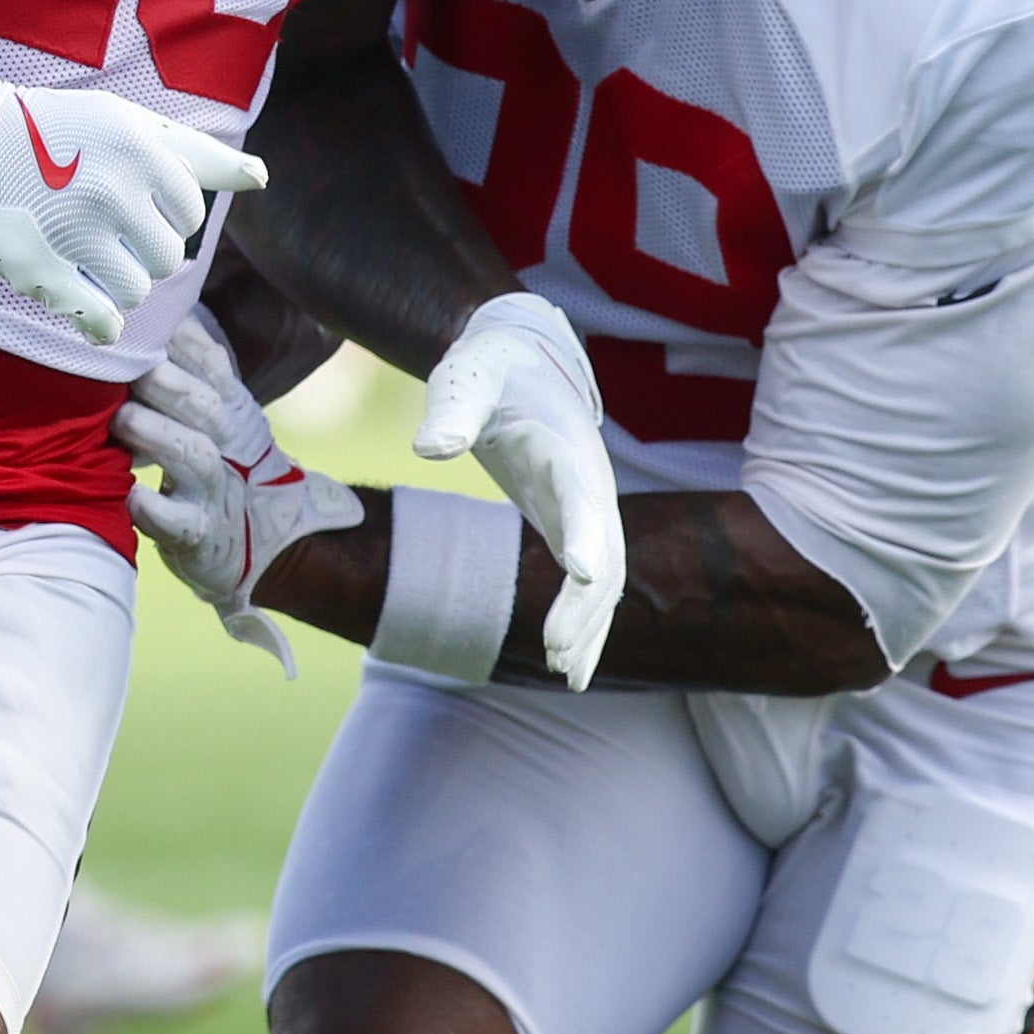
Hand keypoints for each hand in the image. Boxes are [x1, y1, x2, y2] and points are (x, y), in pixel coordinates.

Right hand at [0, 60, 268, 344]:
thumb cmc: (53, 131)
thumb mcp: (126, 124)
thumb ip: (196, 155)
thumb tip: (261, 179)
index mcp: (138, 148)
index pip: (189, 214)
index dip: (165, 214)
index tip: (131, 201)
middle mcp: (112, 188)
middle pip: (167, 257)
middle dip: (144, 251)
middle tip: (105, 231)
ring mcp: (75, 233)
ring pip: (136, 290)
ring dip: (118, 282)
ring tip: (87, 256)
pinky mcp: (41, 271)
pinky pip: (101, 320)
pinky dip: (102, 323)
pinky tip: (89, 309)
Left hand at [112, 310, 352, 665]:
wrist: (268, 542)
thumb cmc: (222, 462)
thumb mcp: (218, 409)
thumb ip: (189, 360)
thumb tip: (157, 293)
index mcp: (227, 404)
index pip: (207, 360)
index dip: (175, 336)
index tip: (134, 312)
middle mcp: (226, 440)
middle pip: (200, 402)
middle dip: (161, 380)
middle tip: (118, 363)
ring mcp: (215, 488)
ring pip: (191, 455)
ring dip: (155, 435)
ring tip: (121, 420)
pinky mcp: (200, 534)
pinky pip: (177, 522)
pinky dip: (152, 509)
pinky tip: (130, 495)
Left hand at [410, 290, 626, 689]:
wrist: (522, 359)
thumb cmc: (491, 368)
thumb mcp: (467, 378)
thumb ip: (452, 412)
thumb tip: (429, 448)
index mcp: (566, 448)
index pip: (584, 496)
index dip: (585, 534)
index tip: (580, 572)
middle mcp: (588, 485)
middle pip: (604, 553)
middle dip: (585, 604)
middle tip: (556, 651)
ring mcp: (586, 510)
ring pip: (605, 579)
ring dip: (591, 626)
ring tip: (568, 674)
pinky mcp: (572, 527)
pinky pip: (591, 585)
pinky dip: (587, 626)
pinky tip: (573, 670)